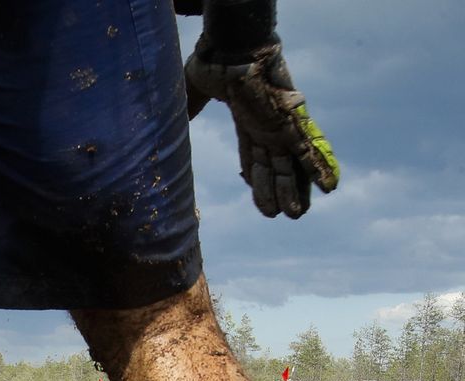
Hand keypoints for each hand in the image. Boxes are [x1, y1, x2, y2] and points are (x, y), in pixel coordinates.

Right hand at [185, 39, 338, 218]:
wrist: (232, 47)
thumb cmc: (214, 61)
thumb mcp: (194, 90)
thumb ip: (188, 110)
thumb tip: (169, 124)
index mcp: (247, 121)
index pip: (252, 157)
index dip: (256, 180)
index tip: (260, 197)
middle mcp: (266, 127)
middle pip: (271, 168)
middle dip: (277, 192)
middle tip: (284, 215)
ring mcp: (279, 126)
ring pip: (288, 166)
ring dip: (295, 190)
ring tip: (299, 215)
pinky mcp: (289, 123)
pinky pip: (307, 150)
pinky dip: (318, 168)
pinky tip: (329, 188)